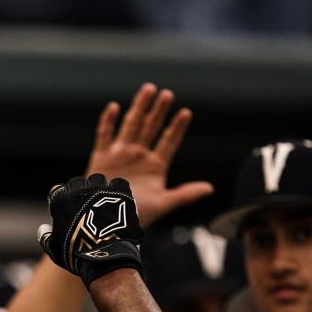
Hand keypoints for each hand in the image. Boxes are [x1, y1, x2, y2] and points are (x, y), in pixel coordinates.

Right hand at [38, 175, 143, 286]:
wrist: (107, 257)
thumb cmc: (77, 255)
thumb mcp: (55, 250)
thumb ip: (46, 238)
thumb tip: (43, 228)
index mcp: (61, 201)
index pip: (57, 190)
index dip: (61, 198)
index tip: (65, 207)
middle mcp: (80, 192)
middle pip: (77, 182)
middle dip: (78, 190)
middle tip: (84, 203)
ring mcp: (101, 191)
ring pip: (97, 179)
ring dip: (97, 187)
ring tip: (101, 200)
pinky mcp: (121, 194)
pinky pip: (118, 183)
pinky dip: (117, 189)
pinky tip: (117, 199)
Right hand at [86, 83, 212, 228]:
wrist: (106, 221)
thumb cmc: (135, 216)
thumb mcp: (164, 203)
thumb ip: (185, 194)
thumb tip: (210, 188)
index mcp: (155, 166)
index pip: (169, 141)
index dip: (177, 128)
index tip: (186, 113)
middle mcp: (138, 157)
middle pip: (151, 128)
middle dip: (159, 111)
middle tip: (167, 94)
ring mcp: (120, 155)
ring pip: (131, 125)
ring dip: (140, 107)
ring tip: (148, 89)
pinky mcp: (101, 158)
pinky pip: (104, 136)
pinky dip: (108, 122)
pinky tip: (114, 107)